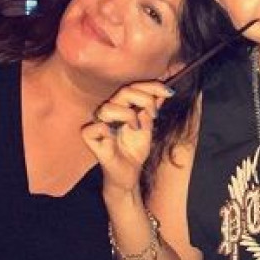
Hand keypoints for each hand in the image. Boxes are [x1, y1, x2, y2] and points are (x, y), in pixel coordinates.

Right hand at [82, 81, 173, 197]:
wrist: (129, 173)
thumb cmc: (135, 149)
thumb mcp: (148, 126)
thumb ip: (152, 108)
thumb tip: (164, 91)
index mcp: (122, 105)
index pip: (134, 87)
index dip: (151, 86)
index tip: (169, 92)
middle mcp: (109, 111)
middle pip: (124, 91)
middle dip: (144, 99)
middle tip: (153, 115)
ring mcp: (98, 123)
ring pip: (108, 107)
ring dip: (127, 115)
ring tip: (136, 127)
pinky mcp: (90, 138)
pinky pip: (97, 127)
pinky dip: (108, 130)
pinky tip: (116, 137)